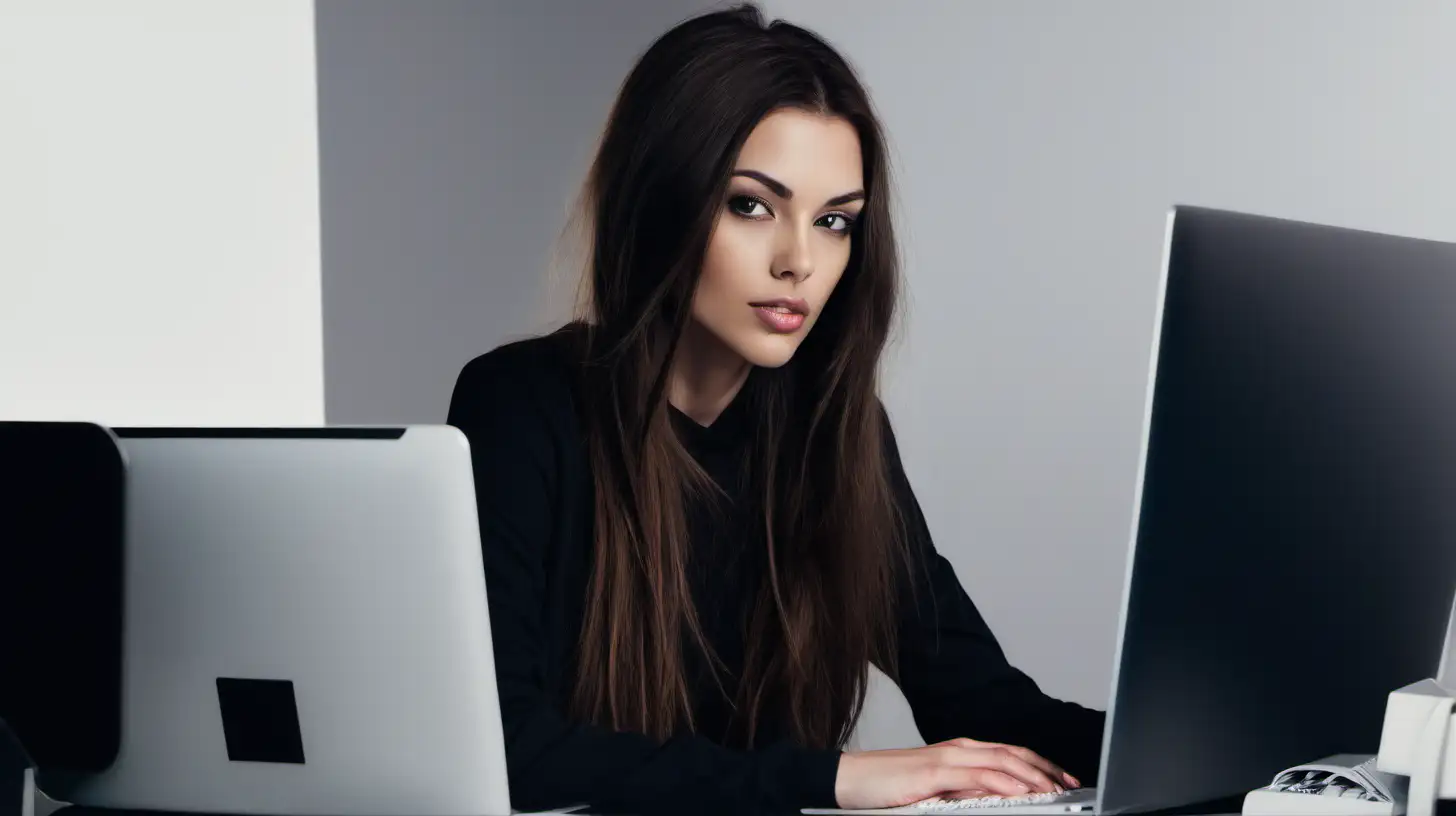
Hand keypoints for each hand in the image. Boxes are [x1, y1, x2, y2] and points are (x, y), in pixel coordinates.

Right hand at [834, 738, 1081, 809]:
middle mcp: (958, 749)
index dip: (1039, 764)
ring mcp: (946, 758)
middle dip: (1044, 767)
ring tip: (1053, 789)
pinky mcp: (933, 771)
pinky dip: (1003, 782)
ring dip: (1031, 774)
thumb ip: (965, 790)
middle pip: (1012, 753)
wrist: (851, 779)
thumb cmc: (889, 786)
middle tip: (1068, 783)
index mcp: (960, 752)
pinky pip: (976, 775)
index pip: (1009, 753)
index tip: (1062, 779)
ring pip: (1000, 761)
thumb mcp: (936, 791)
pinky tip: (1020, 792)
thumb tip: (995, 796)